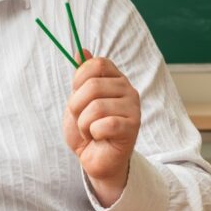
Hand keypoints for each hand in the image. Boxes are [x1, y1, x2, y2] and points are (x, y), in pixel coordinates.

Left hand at [62, 50, 140, 206]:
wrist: (94, 158)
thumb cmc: (87, 129)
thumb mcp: (78, 100)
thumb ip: (81, 77)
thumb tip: (81, 51)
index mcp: (115, 79)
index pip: (97, 64)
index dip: (80, 79)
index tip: (77, 95)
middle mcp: (127, 90)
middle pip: (93, 85)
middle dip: (77, 106)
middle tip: (82, 120)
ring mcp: (133, 108)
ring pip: (95, 107)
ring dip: (84, 123)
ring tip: (90, 130)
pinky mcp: (133, 127)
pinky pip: (104, 124)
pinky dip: (93, 133)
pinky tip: (99, 137)